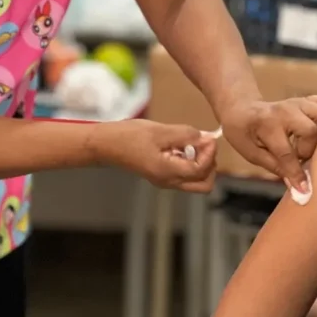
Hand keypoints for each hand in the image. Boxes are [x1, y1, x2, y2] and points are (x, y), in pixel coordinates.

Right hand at [93, 119, 216, 191]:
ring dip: (200, 163)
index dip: (210, 153)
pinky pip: (184, 175)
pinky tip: (180, 146)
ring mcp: (165, 181)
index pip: (201, 170)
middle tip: (203, 145)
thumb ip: (186, 135)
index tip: (209, 137)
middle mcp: (168, 182)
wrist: (106, 145)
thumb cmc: (129, 136)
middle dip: (210, 164)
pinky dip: (189, 162)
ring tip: (190, 143)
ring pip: (195, 181)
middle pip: (204, 184)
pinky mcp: (161, 175)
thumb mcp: (160, 131)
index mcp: (168, 172)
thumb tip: (205, 138)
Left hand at [219, 96, 316, 192]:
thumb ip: (276, 168)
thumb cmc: (243, 133)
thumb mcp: (252, 154)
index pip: (285, 153)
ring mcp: (295, 102)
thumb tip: (298, 187)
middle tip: (298, 155)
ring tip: (307, 141)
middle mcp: (283, 111)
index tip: (305, 189)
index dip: (296, 173)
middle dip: (308, 149)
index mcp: (265, 125)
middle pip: (310, 129)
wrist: (241, 108)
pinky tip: (314, 127)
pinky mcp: (303, 99)